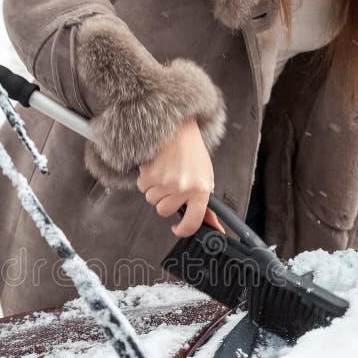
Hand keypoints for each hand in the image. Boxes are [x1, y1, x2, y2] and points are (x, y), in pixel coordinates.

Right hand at [137, 119, 222, 236]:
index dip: (183, 230)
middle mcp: (182, 187)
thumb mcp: (205, 177)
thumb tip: (214, 226)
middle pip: (164, 211)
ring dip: (156, 190)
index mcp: (201, 189)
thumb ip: (206, 204)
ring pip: (152, 200)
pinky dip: (147, 181)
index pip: (193, 221)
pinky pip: (142, 188)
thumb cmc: (192, 152)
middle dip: (165, 201)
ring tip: (165, 173)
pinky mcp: (149, 174)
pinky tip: (156, 168)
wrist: (176, 128)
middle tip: (171, 186)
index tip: (178, 228)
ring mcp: (164, 181)